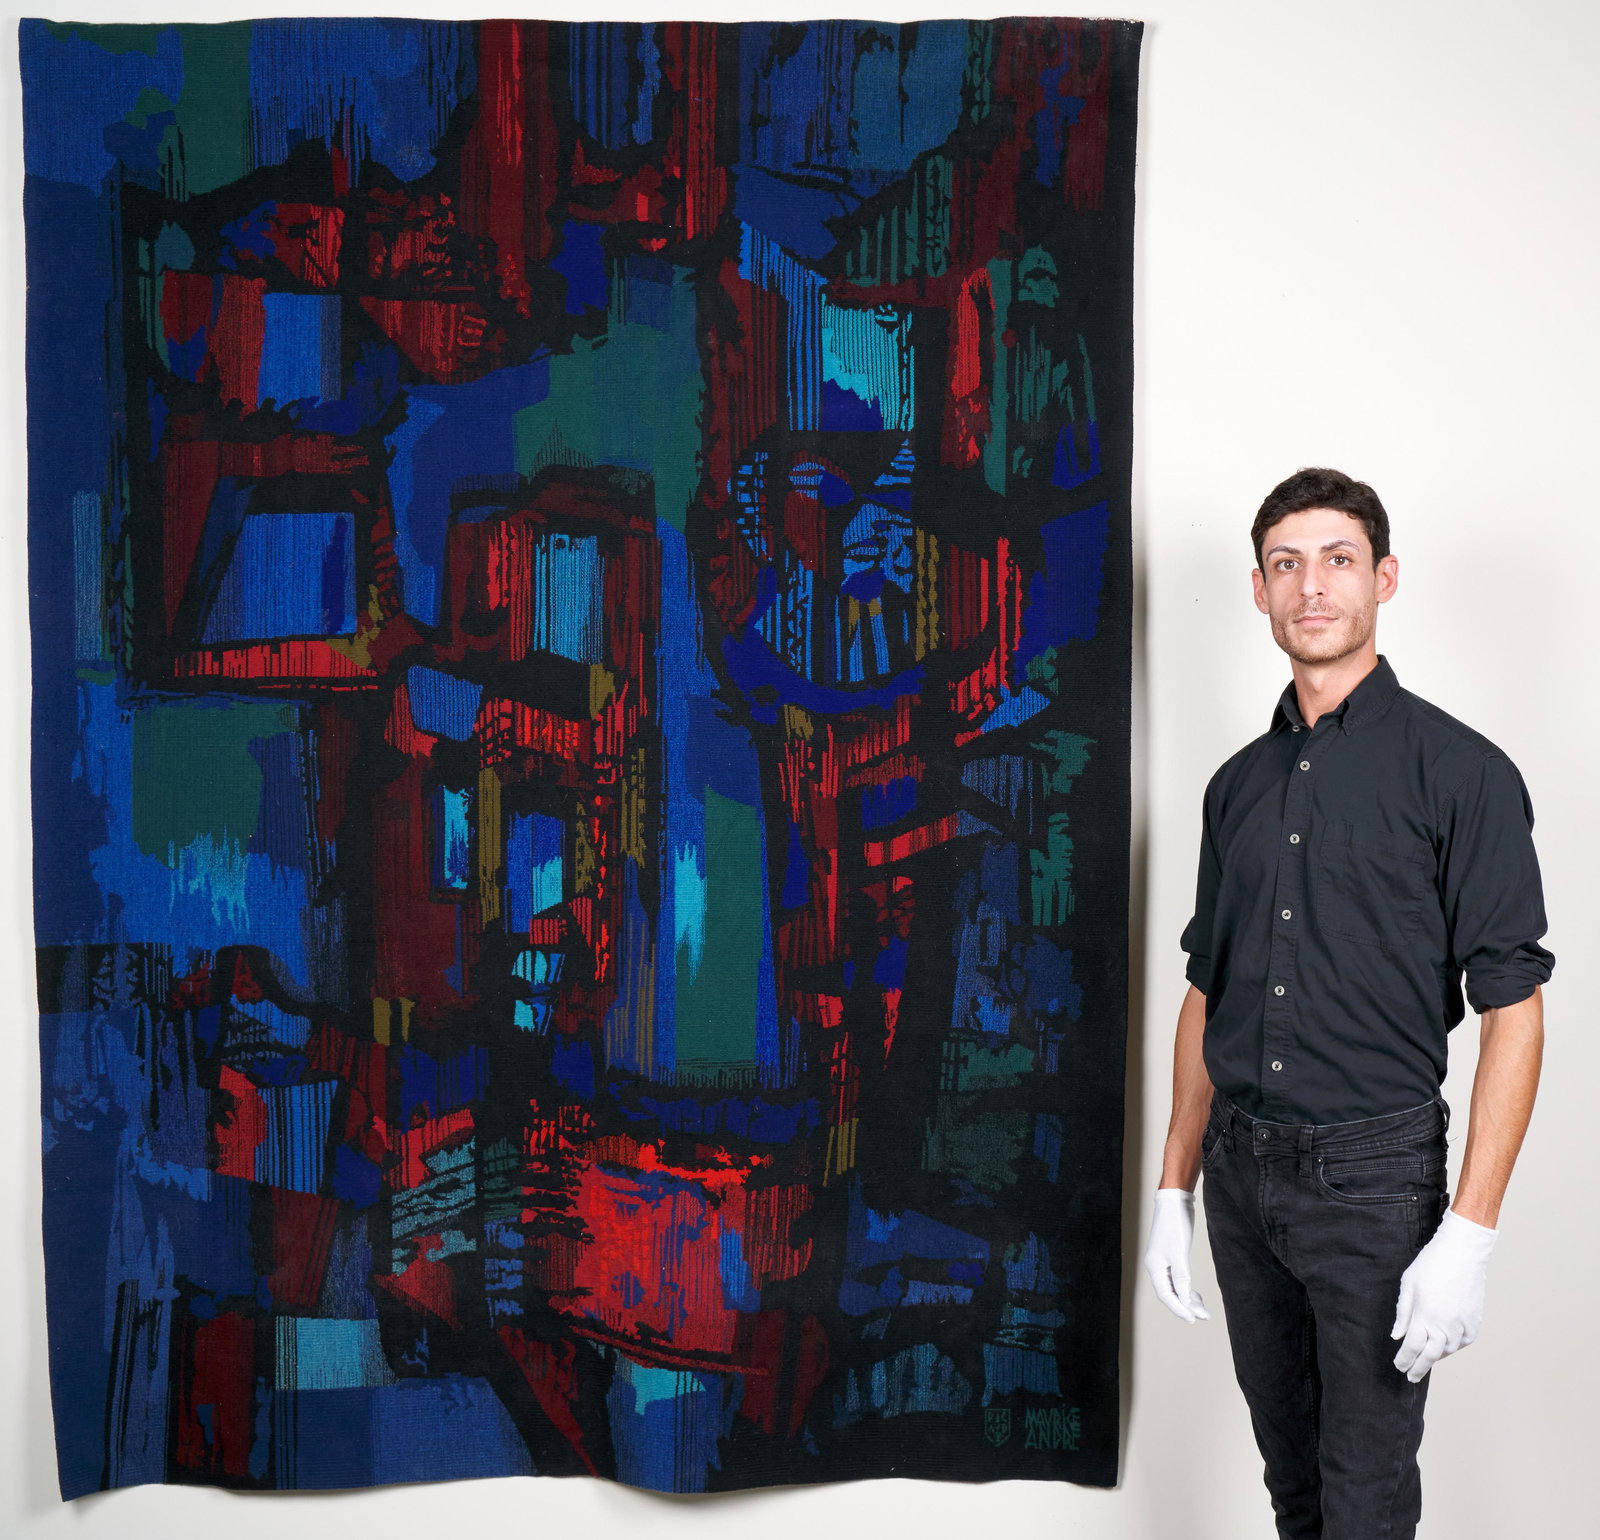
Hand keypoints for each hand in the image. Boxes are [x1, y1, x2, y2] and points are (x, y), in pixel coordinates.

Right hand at [1143, 1187, 1210, 1323]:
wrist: (1174, 1202)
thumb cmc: (1174, 1226)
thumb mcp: (1179, 1254)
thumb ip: (1182, 1279)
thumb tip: (1186, 1301)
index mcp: (1154, 1267)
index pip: (1166, 1296)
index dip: (1179, 1309)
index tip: (1194, 1319)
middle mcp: (1157, 1266)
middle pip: (1170, 1294)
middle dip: (1186, 1306)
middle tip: (1203, 1317)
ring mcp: (1164, 1261)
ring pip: (1175, 1287)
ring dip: (1188, 1298)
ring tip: (1202, 1309)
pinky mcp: (1172, 1256)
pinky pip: (1178, 1279)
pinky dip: (1187, 1288)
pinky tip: (1195, 1293)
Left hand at [1390, 1208, 1497, 1380]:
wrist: (1462, 1253)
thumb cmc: (1431, 1265)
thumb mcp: (1408, 1284)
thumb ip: (1403, 1313)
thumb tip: (1397, 1336)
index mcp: (1425, 1316)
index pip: (1412, 1347)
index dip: (1404, 1359)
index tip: (1399, 1366)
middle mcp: (1445, 1325)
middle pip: (1430, 1356)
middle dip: (1419, 1368)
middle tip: (1411, 1376)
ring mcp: (1461, 1325)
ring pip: (1447, 1350)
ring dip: (1435, 1356)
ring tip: (1425, 1358)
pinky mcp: (1474, 1322)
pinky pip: (1462, 1342)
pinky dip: (1452, 1347)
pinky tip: (1444, 1345)